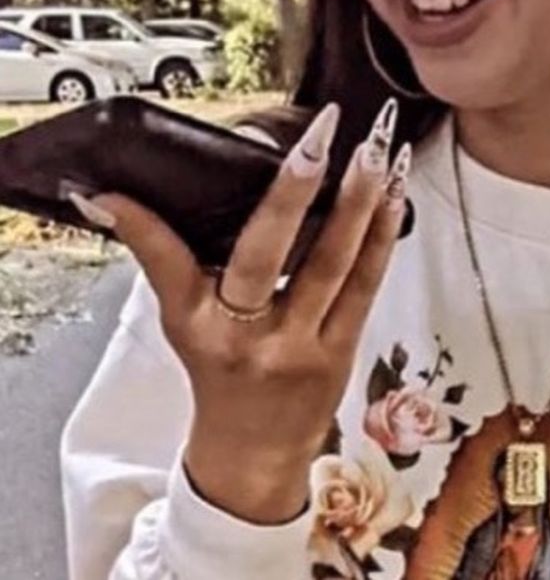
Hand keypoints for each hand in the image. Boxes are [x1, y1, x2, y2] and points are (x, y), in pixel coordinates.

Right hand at [70, 98, 410, 523]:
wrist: (254, 452)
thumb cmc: (219, 373)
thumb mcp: (183, 323)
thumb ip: (168, 260)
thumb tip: (117, 199)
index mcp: (195, 324)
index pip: (167, 265)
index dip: (144, 226)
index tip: (120, 186)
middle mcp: (244, 335)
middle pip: (265, 256)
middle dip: (292, 191)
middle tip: (319, 136)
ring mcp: (299, 345)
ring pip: (331, 265)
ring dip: (357, 202)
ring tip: (374, 151)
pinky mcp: (342, 350)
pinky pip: (365, 285)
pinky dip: (380, 236)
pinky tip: (393, 194)